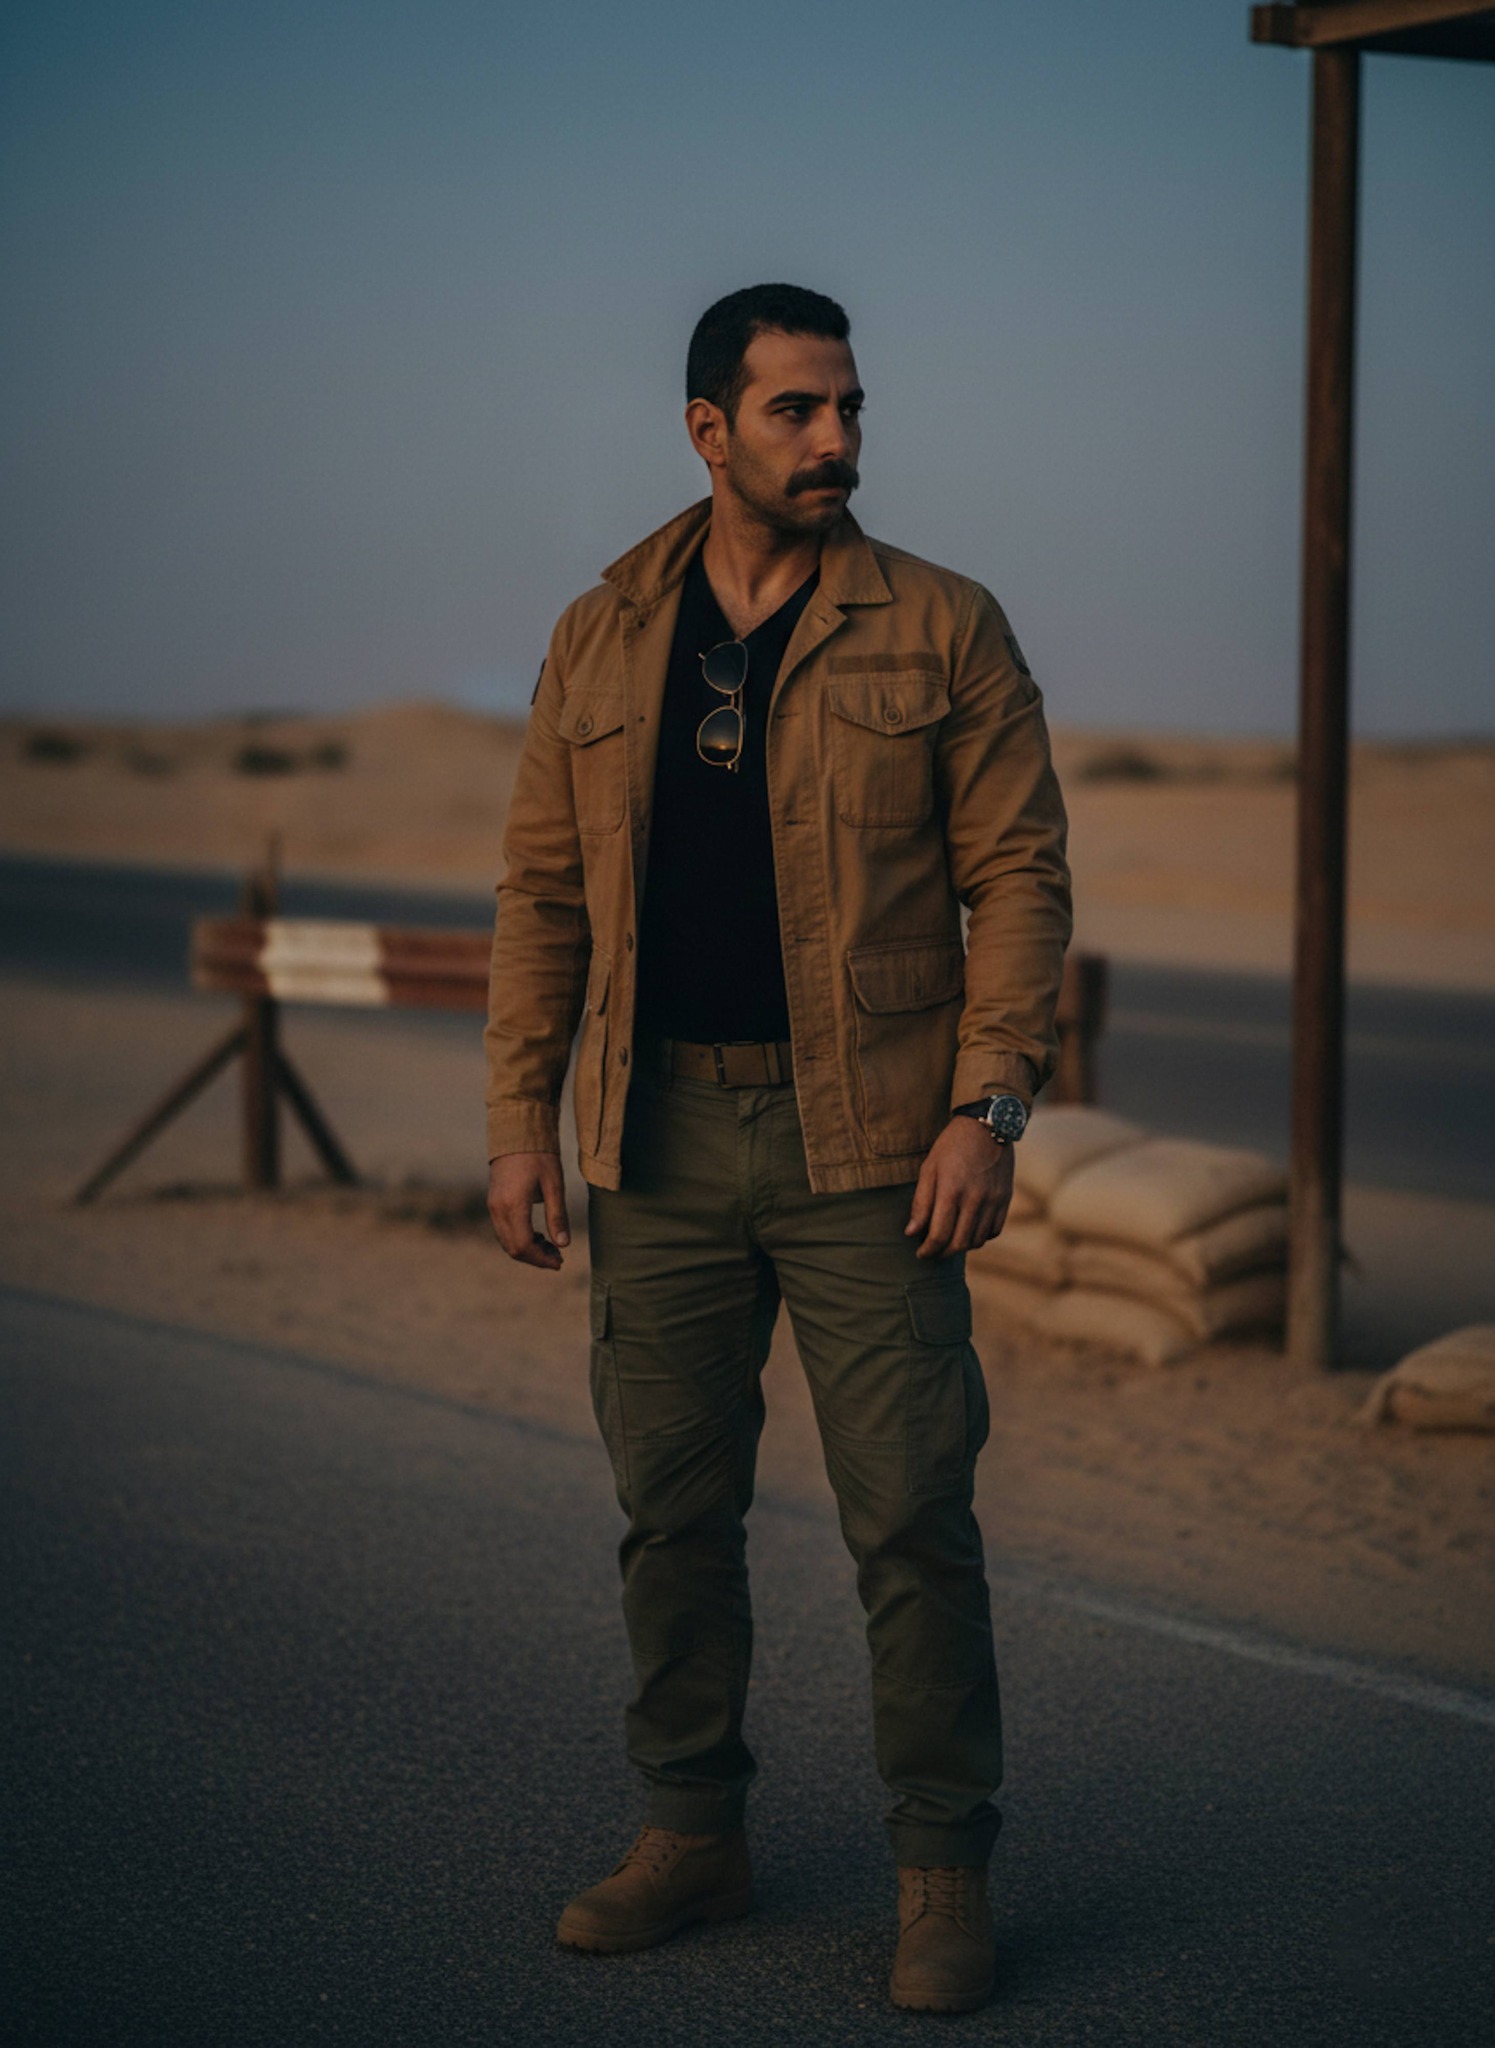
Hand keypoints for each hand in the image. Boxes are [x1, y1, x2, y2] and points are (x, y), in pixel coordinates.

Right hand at [487, 1151, 570, 1270]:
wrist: (517, 1131)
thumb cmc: (540, 1155)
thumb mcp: (554, 1185)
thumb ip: (557, 1216)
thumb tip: (564, 1245)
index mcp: (513, 1205)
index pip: (524, 1245)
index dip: (542, 1259)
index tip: (560, 1262)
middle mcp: (497, 1209)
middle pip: (513, 1248)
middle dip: (535, 1258)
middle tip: (558, 1258)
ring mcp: (492, 1206)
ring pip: (506, 1241)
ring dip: (527, 1249)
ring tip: (551, 1247)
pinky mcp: (493, 1202)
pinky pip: (503, 1230)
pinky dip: (519, 1239)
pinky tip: (538, 1235)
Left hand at [905, 1118, 1014, 1260]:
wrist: (987, 1127)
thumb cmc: (951, 1146)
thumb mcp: (929, 1168)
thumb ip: (921, 1203)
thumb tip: (911, 1233)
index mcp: (951, 1191)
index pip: (939, 1235)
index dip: (928, 1250)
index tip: (920, 1254)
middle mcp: (974, 1199)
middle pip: (959, 1243)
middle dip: (942, 1253)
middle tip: (932, 1252)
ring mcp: (993, 1201)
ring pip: (977, 1241)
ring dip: (961, 1246)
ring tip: (949, 1240)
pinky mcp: (1006, 1200)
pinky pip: (994, 1231)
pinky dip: (980, 1237)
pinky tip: (969, 1230)